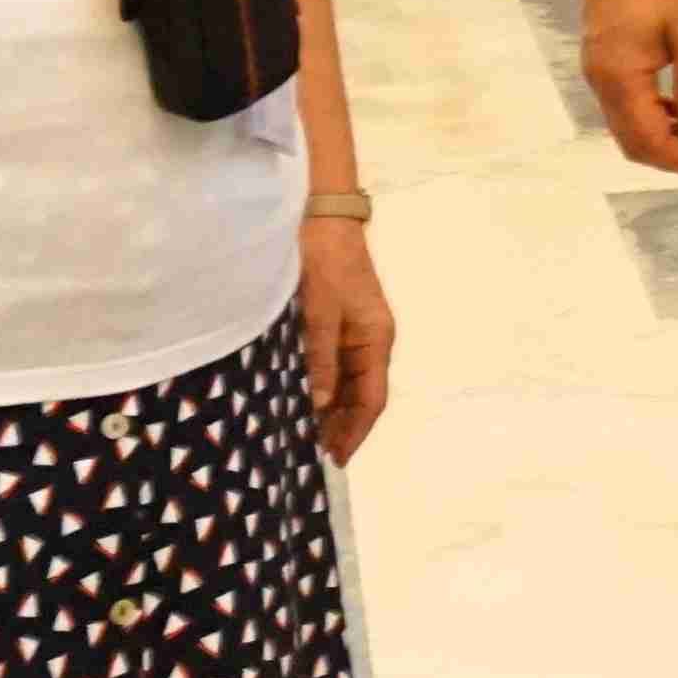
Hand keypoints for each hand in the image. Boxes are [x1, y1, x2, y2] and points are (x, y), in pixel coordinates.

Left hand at [298, 215, 395, 464]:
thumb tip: (321, 405)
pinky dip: (322, 389)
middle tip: (312, 457)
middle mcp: (371, 341)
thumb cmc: (325, 264)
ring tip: (303, 438)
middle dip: (342, 427)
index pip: (373, 399)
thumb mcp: (319, 313)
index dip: (356, 431)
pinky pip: (334, 367)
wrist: (321, 218)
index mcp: (377, 339)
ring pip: (347, 384)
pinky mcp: (338, 324)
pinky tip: (301, 402)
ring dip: (330, 410)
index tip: (336, 460)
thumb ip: (321, 358)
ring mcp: (355, 333)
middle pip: (362, 395)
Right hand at [585, 0, 677, 173]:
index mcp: (619, 80)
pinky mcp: (602, 52)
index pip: (651, 144)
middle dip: (676, 156)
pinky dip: (655, 112)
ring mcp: (597, 67)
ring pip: (629, 123)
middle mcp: (600, 81)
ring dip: (666, 135)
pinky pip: (626, 101)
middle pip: (634, 142)